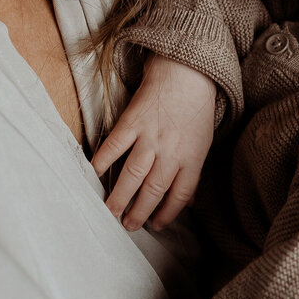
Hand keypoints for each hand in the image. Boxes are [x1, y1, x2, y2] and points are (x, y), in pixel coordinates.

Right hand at [93, 56, 219, 230]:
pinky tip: (94, 175)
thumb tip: (189, 202)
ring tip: (110, 212)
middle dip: (140, 212)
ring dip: (120, 197)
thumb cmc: (195, 111)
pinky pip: (114, 146)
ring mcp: (150, 136)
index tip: (156, 225)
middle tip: (128, 225)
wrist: (186, 73)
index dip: (167, 214)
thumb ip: (193, 173)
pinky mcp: (132, 121)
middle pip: (153, 190)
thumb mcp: (203, 143)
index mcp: (192, 158)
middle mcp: (171, 151)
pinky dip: (102, 161)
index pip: (180, 195)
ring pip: (133, 174)